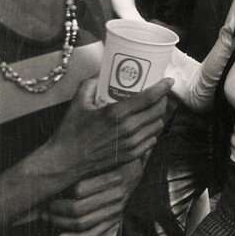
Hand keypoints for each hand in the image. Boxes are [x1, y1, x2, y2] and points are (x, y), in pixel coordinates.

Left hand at [44, 158, 143, 235]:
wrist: (134, 170)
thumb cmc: (113, 160)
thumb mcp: (104, 156)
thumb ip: (86, 161)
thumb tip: (58, 169)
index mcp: (115, 177)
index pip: (80, 189)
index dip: (60, 192)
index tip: (48, 190)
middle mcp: (117, 196)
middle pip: (78, 208)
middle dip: (55, 208)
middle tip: (43, 205)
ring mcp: (116, 211)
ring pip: (82, 223)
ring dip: (59, 222)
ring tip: (46, 217)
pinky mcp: (113, 222)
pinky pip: (92, 235)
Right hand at [48, 78, 170, 182]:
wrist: (65, 162)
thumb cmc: (71, 132)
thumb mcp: (78, 103)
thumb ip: (90, 84)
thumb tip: (100, 73)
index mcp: (116, 113)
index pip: (149, 97)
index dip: (163, 87)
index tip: (168, 81)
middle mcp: (128, 128)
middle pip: (158, 110)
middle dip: (163, 100)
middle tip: (160, 95)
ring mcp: (131, 143)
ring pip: (158, 125)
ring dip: (158, 116)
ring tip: (152, 111)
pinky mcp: (132, 155)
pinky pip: (152, 140)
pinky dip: (152, 132)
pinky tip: (145, 127)